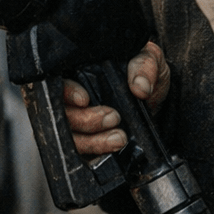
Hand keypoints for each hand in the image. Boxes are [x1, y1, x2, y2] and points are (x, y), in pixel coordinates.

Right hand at [62, 41, 170, 155]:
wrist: (155, 98)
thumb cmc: (145, 74)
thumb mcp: (149, 60)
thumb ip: (145, 66)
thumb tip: (140, 87)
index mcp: (80, 70)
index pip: (58, 81)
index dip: (66, 92)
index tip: (84, 99)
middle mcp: (73, 97)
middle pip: (61, 113)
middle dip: (84, 119)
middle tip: (113, 117)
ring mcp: (79, 122)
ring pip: (70, 138)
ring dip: (92, 141)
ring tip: (119, 138)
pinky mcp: (89, 141)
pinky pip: (83, 154)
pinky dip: (96, 154)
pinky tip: (113, 149)